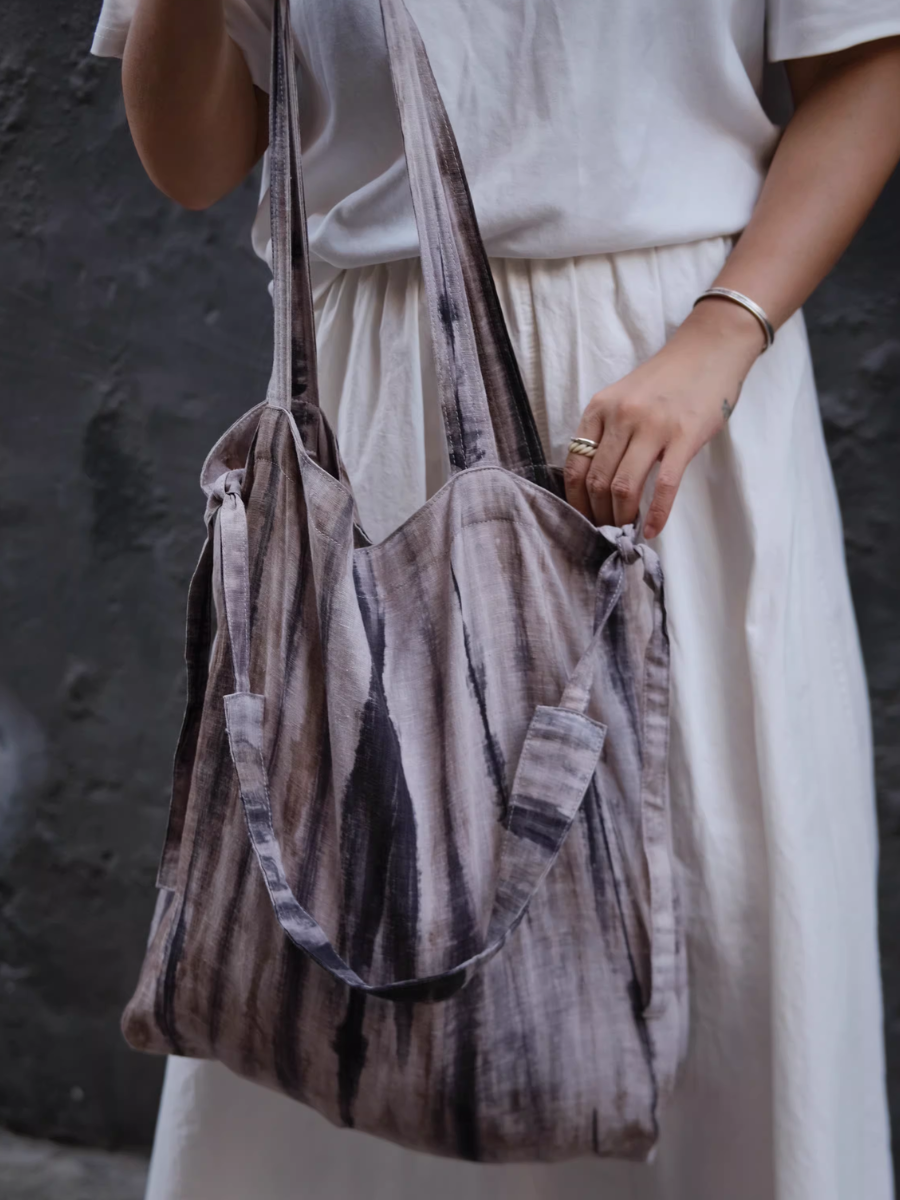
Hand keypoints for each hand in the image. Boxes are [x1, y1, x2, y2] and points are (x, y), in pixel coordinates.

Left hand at [563, 298, 765, 538]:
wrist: (708, 350)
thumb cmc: (665, 380)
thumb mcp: (622, 398)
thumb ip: (607, 432)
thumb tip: (594, 484)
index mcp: (600, 408)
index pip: (575, 464)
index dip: (575, 500)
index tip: (582, 518)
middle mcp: (621, 416)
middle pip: (597, 481)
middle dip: (597, 514)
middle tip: (605, 531)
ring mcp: (653, 427)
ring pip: (623, 486)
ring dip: (621, 517)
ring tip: (624, 531)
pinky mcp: (684, 437)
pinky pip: (664, 486)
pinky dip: (656, 515)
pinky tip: (651, 531)